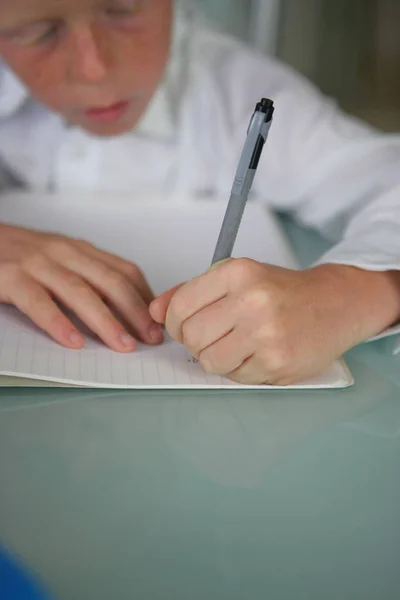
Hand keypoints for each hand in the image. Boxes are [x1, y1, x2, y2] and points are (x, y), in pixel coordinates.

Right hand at [0, 224, 163, 350]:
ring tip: (123, 346)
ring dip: (106, 321)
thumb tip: (124, 310)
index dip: (145, 297)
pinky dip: (57, 322)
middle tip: (151, 339)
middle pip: (110, 282)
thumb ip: (87, 278)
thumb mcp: (58, 260)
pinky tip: (72, 342)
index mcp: (79, 250)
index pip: (124, 271)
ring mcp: (37, 262)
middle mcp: (64, 252)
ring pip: (80, 292)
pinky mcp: (10, 276)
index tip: (159, 322)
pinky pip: (38, 301)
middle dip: (135, 312)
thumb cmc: (17, 256)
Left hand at [150, 259, 399, 384]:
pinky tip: (255, 354)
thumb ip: (192, 291)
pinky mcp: (278, 361)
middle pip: (192, 337)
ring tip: (233, 347)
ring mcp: (266, 333)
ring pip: (209, 361)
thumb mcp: (237, 277)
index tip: (184, 326)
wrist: (335, 303)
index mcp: (238, 272)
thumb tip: (154, 310)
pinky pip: (236, 376)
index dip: (174, 322)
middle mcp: (252, 300)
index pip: (180, 306)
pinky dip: (239, 370)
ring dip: (215, 359)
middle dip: (194, 343)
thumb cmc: (281, 291)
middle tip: (210, 338)